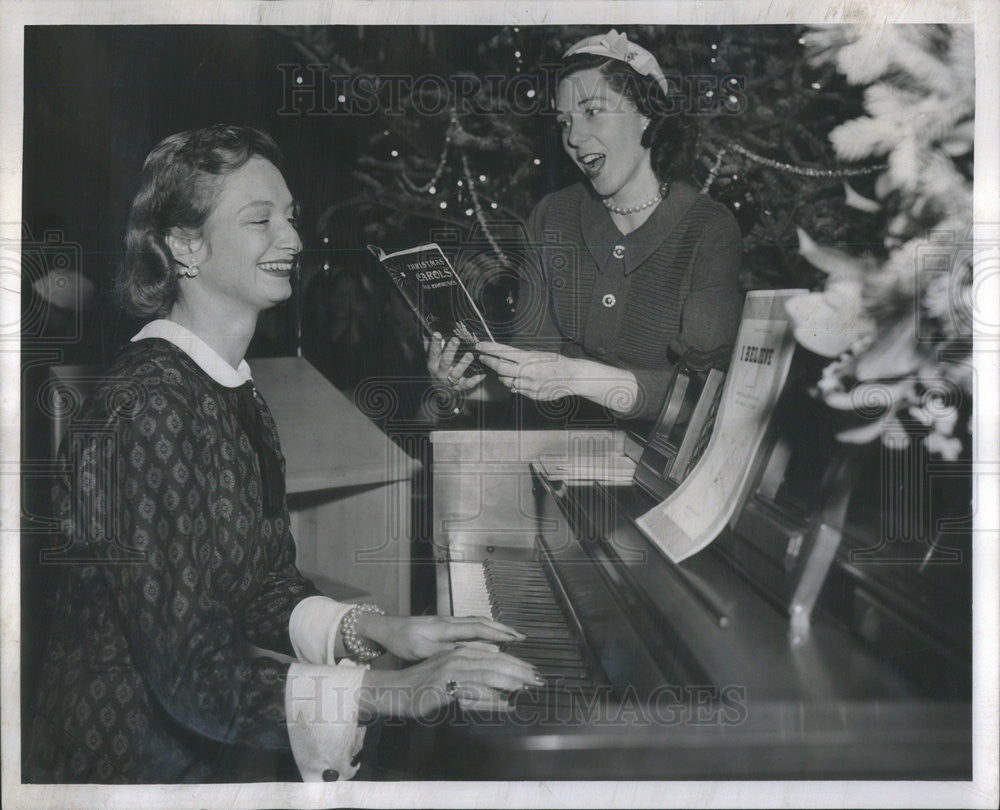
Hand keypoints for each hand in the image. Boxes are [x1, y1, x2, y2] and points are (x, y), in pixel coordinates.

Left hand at [356, 613, 524, 661]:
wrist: (386, 627)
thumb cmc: (401, 640)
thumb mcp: (420, 650)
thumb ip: (444, 652)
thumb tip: (468, 653)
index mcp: (445, 628)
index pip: (478, 629)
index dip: (498, 634)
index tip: (515, 639)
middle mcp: (450, 621)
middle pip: (482, 622)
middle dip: (503, 629)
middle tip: (521, 637)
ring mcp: (448, 622)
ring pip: (477, 621)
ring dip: (495, 627)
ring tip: (512, 635)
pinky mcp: (444, 625)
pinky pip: (470, 624)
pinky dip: (485, 628)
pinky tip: (490, 635)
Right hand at [359, 645, 543, 719]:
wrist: (394, 691)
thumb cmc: (422, 688)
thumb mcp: (450, 680)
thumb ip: (472, 683)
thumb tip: (499, 693)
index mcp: (460, 652)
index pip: (494, 656)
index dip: (516, 663)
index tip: (533, 671)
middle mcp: (456, 657)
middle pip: (495, 662)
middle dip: (519, 671)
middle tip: (538, 680)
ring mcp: (449, 670)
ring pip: (487, 673)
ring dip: (509, 681)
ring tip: (527, 687)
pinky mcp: (443, 686)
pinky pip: (472, 691)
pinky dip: (490, 697)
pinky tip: (504, 703)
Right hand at [425, 332, 485, 391]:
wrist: (442, 391)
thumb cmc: (438, 369)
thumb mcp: (432, 359)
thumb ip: (430, 347)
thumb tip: (427, 333)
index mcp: (433, 363)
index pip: (433, 352)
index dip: (435, 343)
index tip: (437, 333)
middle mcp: (440, 372)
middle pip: (445, 361)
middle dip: (450, 350)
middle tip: (456, 340)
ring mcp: (450, 381)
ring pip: (456, 373)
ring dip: (463, 364)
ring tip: (469, 355)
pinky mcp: (459, 387)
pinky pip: (468, 384)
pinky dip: (475, 380)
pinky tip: (482, 374)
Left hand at [476, 341, 579, 400]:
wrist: (572, 377)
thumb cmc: (555, 362)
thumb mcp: (538, 354)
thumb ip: (521, 357)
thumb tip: (502, 356)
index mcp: (529, 358)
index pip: (503, 353)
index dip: (489, 349)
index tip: (479, 346)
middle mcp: (527, 372)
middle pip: (500, 368)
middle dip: (489, 362)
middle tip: (483, 358)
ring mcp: (529, 385)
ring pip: (507, 381)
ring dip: (505, 375)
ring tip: (512, 370)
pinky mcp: (531, 395)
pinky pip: (517, 390)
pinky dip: (517, 384)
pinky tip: (525, 380)